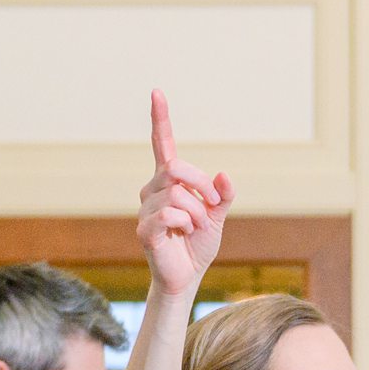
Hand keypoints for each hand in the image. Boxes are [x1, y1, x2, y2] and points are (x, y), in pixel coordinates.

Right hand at [138, 91, 232, 296]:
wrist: (187, 277)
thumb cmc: (198, 244)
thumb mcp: (218, 216)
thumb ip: (222, 195)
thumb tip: (223, 175)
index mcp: (169, 182)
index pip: (162, 144)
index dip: (160, 119)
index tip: (157, 92)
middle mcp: (152, 190)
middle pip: (175, 167)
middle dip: (201, 185)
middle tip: (213, 205)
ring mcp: (146, 209)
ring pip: (176, 194)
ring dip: (197, 212)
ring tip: (195, 228)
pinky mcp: (145, 229)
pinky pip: (169, 214)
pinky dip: (185, 223)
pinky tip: (184, 233)